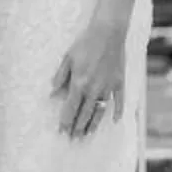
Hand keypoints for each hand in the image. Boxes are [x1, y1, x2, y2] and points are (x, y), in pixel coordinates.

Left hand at [52, 19, 126, 139]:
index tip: (62, 132)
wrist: (108, 32)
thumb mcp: (67, 58)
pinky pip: (118, 101)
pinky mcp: (119, 82)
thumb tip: (52, 94)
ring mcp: (108, 87)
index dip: (66, 122)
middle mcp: (94, 89)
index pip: (70, 109)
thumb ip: (60, 77)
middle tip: (74, 139)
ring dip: (94, 124)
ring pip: (100, 111)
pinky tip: (114, 120)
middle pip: (85, 114)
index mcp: (79, 84)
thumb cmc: (85, 43)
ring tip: (88, 134)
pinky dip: (117, 112)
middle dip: (78, 128)